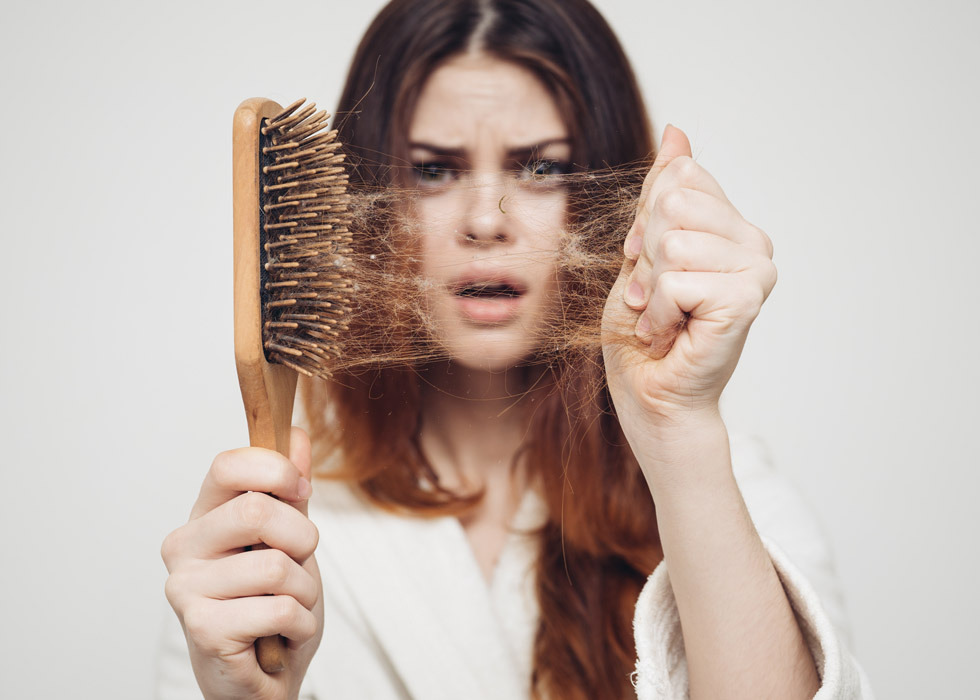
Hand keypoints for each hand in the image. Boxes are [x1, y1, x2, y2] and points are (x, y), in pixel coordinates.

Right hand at [161, 427, 323, 699]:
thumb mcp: (290, 540)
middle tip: (300, 563)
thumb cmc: (272, 604)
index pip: (228, 465)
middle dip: (303, 539)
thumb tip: (295, 435)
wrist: (261, 679)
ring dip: (305, 591)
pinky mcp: (202, 628)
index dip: (276, 470)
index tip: (300, 490)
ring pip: (277, 566)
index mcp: (204, 515)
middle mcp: (184, 546)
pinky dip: (301, 623)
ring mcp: (186, 588)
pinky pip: (280, 608)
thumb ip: (291, 491)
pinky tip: (283, 634)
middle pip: (258, 511)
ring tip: (289, 606)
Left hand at [602, 125, 775, 440]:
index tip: (648, 266)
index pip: (680, 178)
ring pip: (672, 243)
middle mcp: (754, 242)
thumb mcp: (642, 249)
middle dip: (644, 255)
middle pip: (673, 203)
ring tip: (660, 317)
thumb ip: (661, 193)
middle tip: (653, 297)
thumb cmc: (643, 330)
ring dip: (648, 289)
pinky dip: (655, 313)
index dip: (645, 224)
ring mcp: (756, 269)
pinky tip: (668, 335)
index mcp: (731, 225)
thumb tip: (677, 131)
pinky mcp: (747, 299)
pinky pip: (675, 280)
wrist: (648, 394)